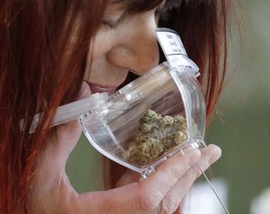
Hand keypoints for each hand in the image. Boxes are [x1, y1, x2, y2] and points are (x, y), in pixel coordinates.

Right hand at [27, 82, 221, 213]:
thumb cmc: (33, 205)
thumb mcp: (41, 171)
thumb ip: (60, 137)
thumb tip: (82, 93)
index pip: (148, 198)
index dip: (173, 174)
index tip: (195, 150)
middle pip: (164, 203)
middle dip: (189, 175)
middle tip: (210, 151)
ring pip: (161, 206)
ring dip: (181, 179)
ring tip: (198, 156)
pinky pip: (149, 203)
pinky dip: (162, 183)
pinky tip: (166, 165)